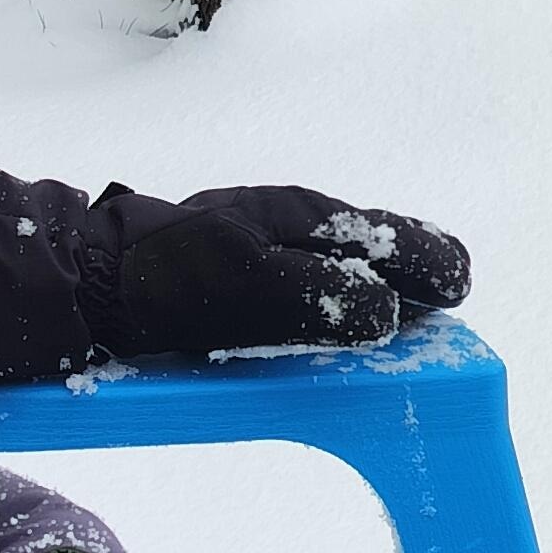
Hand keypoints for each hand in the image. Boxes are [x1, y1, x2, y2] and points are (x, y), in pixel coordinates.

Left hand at [101, 186, 470, 357]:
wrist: (93, 280)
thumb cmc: (169, 277)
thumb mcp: (252, 286)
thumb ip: (324, 297)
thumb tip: (390, 314)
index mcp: (302, 216)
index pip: (387, 234)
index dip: (429, 262)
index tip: (458, 288)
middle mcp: (290, 225)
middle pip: (371, 248)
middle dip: (411, 276)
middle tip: (446, 306)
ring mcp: (265, 248)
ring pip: (341, 267)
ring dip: (375, 294)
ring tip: (405, 328)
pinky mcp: (241, 280)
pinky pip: (308, 290)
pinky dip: (336, 308)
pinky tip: (335, 336)